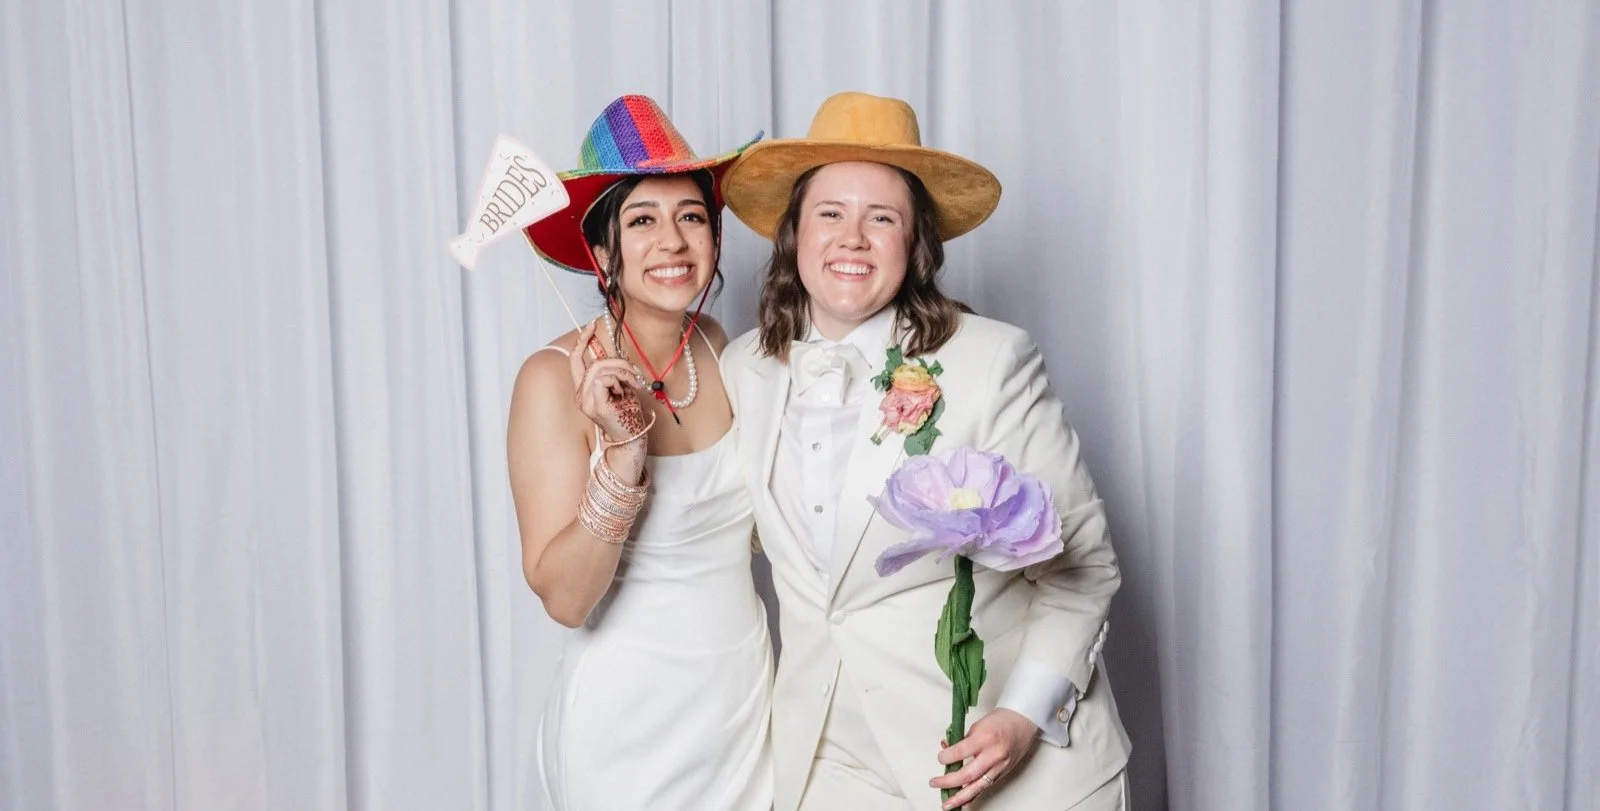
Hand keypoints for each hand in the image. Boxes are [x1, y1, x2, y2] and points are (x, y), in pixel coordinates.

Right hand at [568, 322, 648, 444]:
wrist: (632, 438)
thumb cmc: (627, 413)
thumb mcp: (620, 387)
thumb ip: (612, 371)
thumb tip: (611, 352)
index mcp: (584, 389)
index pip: (575, 359)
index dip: (581, 340)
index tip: (590, 324)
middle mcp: (581, 395)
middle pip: (595, 362)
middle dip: (619, 362)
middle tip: (635, 374)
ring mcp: (587, 401)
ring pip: (601, 369)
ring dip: (624, 372)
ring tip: (635, 384)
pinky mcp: (597, 406)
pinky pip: (605, 379)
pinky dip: (621, 380)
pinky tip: (630, 391)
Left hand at [932, 708, 1038, 808]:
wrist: (1023, 723)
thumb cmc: (1002, 721)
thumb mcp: (977, 726)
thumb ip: (962, 740)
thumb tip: (947, 750)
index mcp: (985, 738)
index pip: (960, 752)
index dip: (946, 757)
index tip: (940, 758)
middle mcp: (993, 755)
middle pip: (967, 774)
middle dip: (948, 782)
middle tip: (935, 783)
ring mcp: (999, 766)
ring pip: (977, 787)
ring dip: (960, 797)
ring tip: (947, 804)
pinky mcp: (1002, 773)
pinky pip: (985, 787)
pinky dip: (973, 795)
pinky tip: (963, 802)